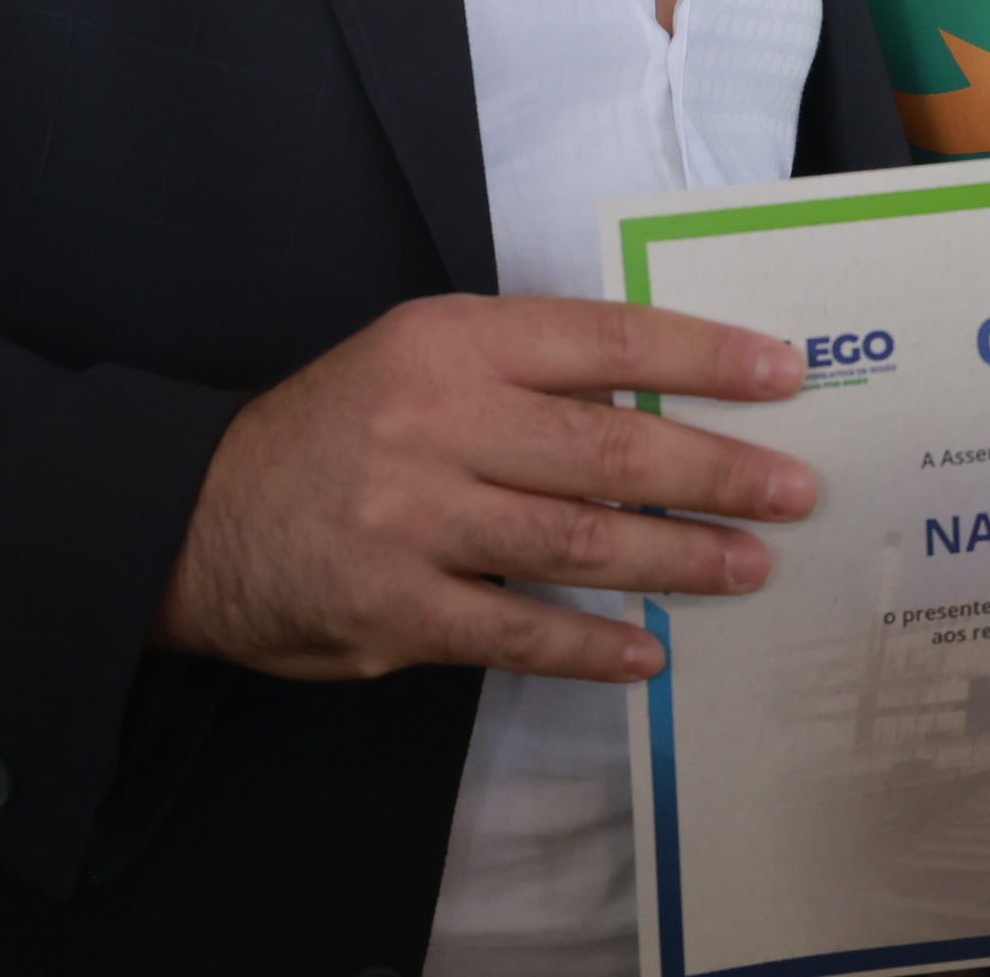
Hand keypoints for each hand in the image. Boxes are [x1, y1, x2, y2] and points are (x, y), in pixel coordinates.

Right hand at [154, 294, 813, 686]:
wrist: (195, 515)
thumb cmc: (337, 430)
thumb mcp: (417, 360)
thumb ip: (522, 373)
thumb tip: (662, 399)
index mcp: (451, 341)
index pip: (603, 339)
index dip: (701, 356)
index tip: (782, 374)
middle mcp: (436, 420)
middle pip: (609, 446)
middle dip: (717, 470)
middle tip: (794, 489)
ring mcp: (414, 519)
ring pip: (577, 540)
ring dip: (678, 559)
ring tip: (749, 566)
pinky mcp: (395, 608)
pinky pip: (518, 632)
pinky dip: (592, 645)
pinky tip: (649, 651)